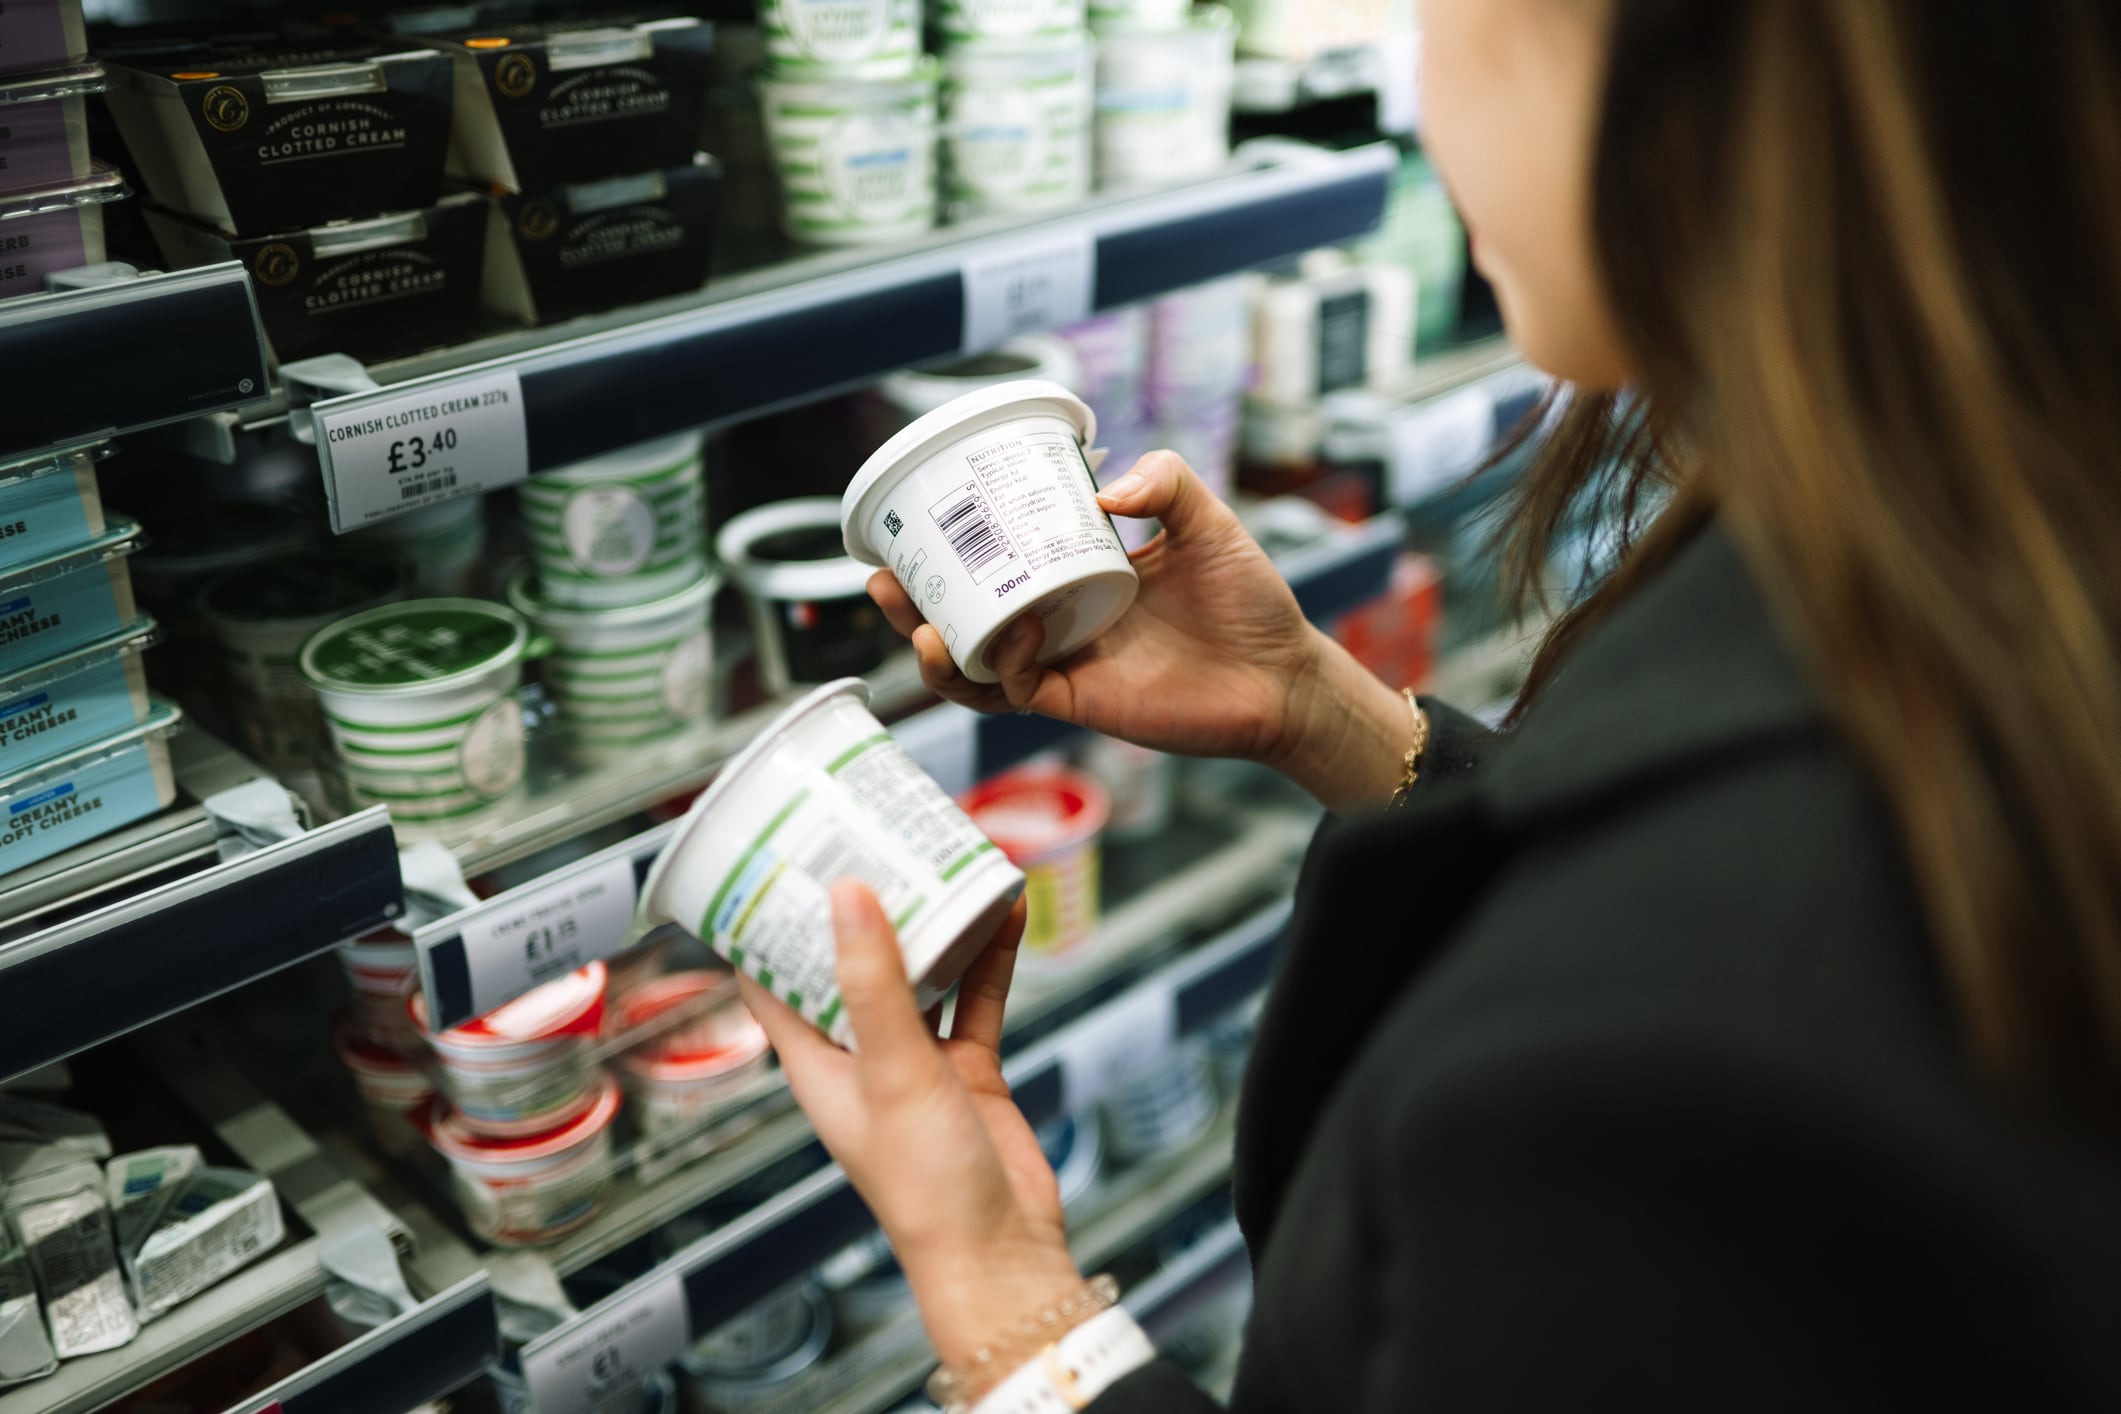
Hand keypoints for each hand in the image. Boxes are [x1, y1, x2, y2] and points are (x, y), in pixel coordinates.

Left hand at [737, 883, 1081, 1368]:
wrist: (1001, 1251)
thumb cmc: (926, 1189)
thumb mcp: (892, 1070)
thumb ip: (874, 982)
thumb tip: (847, 895)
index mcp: (815, 1064)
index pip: (768, 980)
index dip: (763, 921)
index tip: (771, 861)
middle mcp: (859, 1057)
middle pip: (846, 963)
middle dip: (857, 907)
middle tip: (865, 840)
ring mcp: (915, 1062)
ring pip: (917, 972)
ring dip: (928, 923)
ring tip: (938, 862)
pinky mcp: (967, 1069)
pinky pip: (976, 996)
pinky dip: (988, 955)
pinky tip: (1003, 911)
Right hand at [870, 450, 1416, 811]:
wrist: (1284, 674)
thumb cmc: (1249, 600)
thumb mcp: (1207, 519)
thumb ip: (1165, 481)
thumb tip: (1102, 489)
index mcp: (1074, 574)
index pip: (995, 562)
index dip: (947, 551)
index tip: (911, 523)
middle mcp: (1058, 621)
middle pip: (964, 619)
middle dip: (911, 606)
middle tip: (880, 578)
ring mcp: (1066, 664)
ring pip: (978, 666)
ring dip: (937, 649)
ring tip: (915, 623)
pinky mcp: (1083, 702)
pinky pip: (1023, 691)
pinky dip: (1006, 666)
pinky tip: (1011, 634)